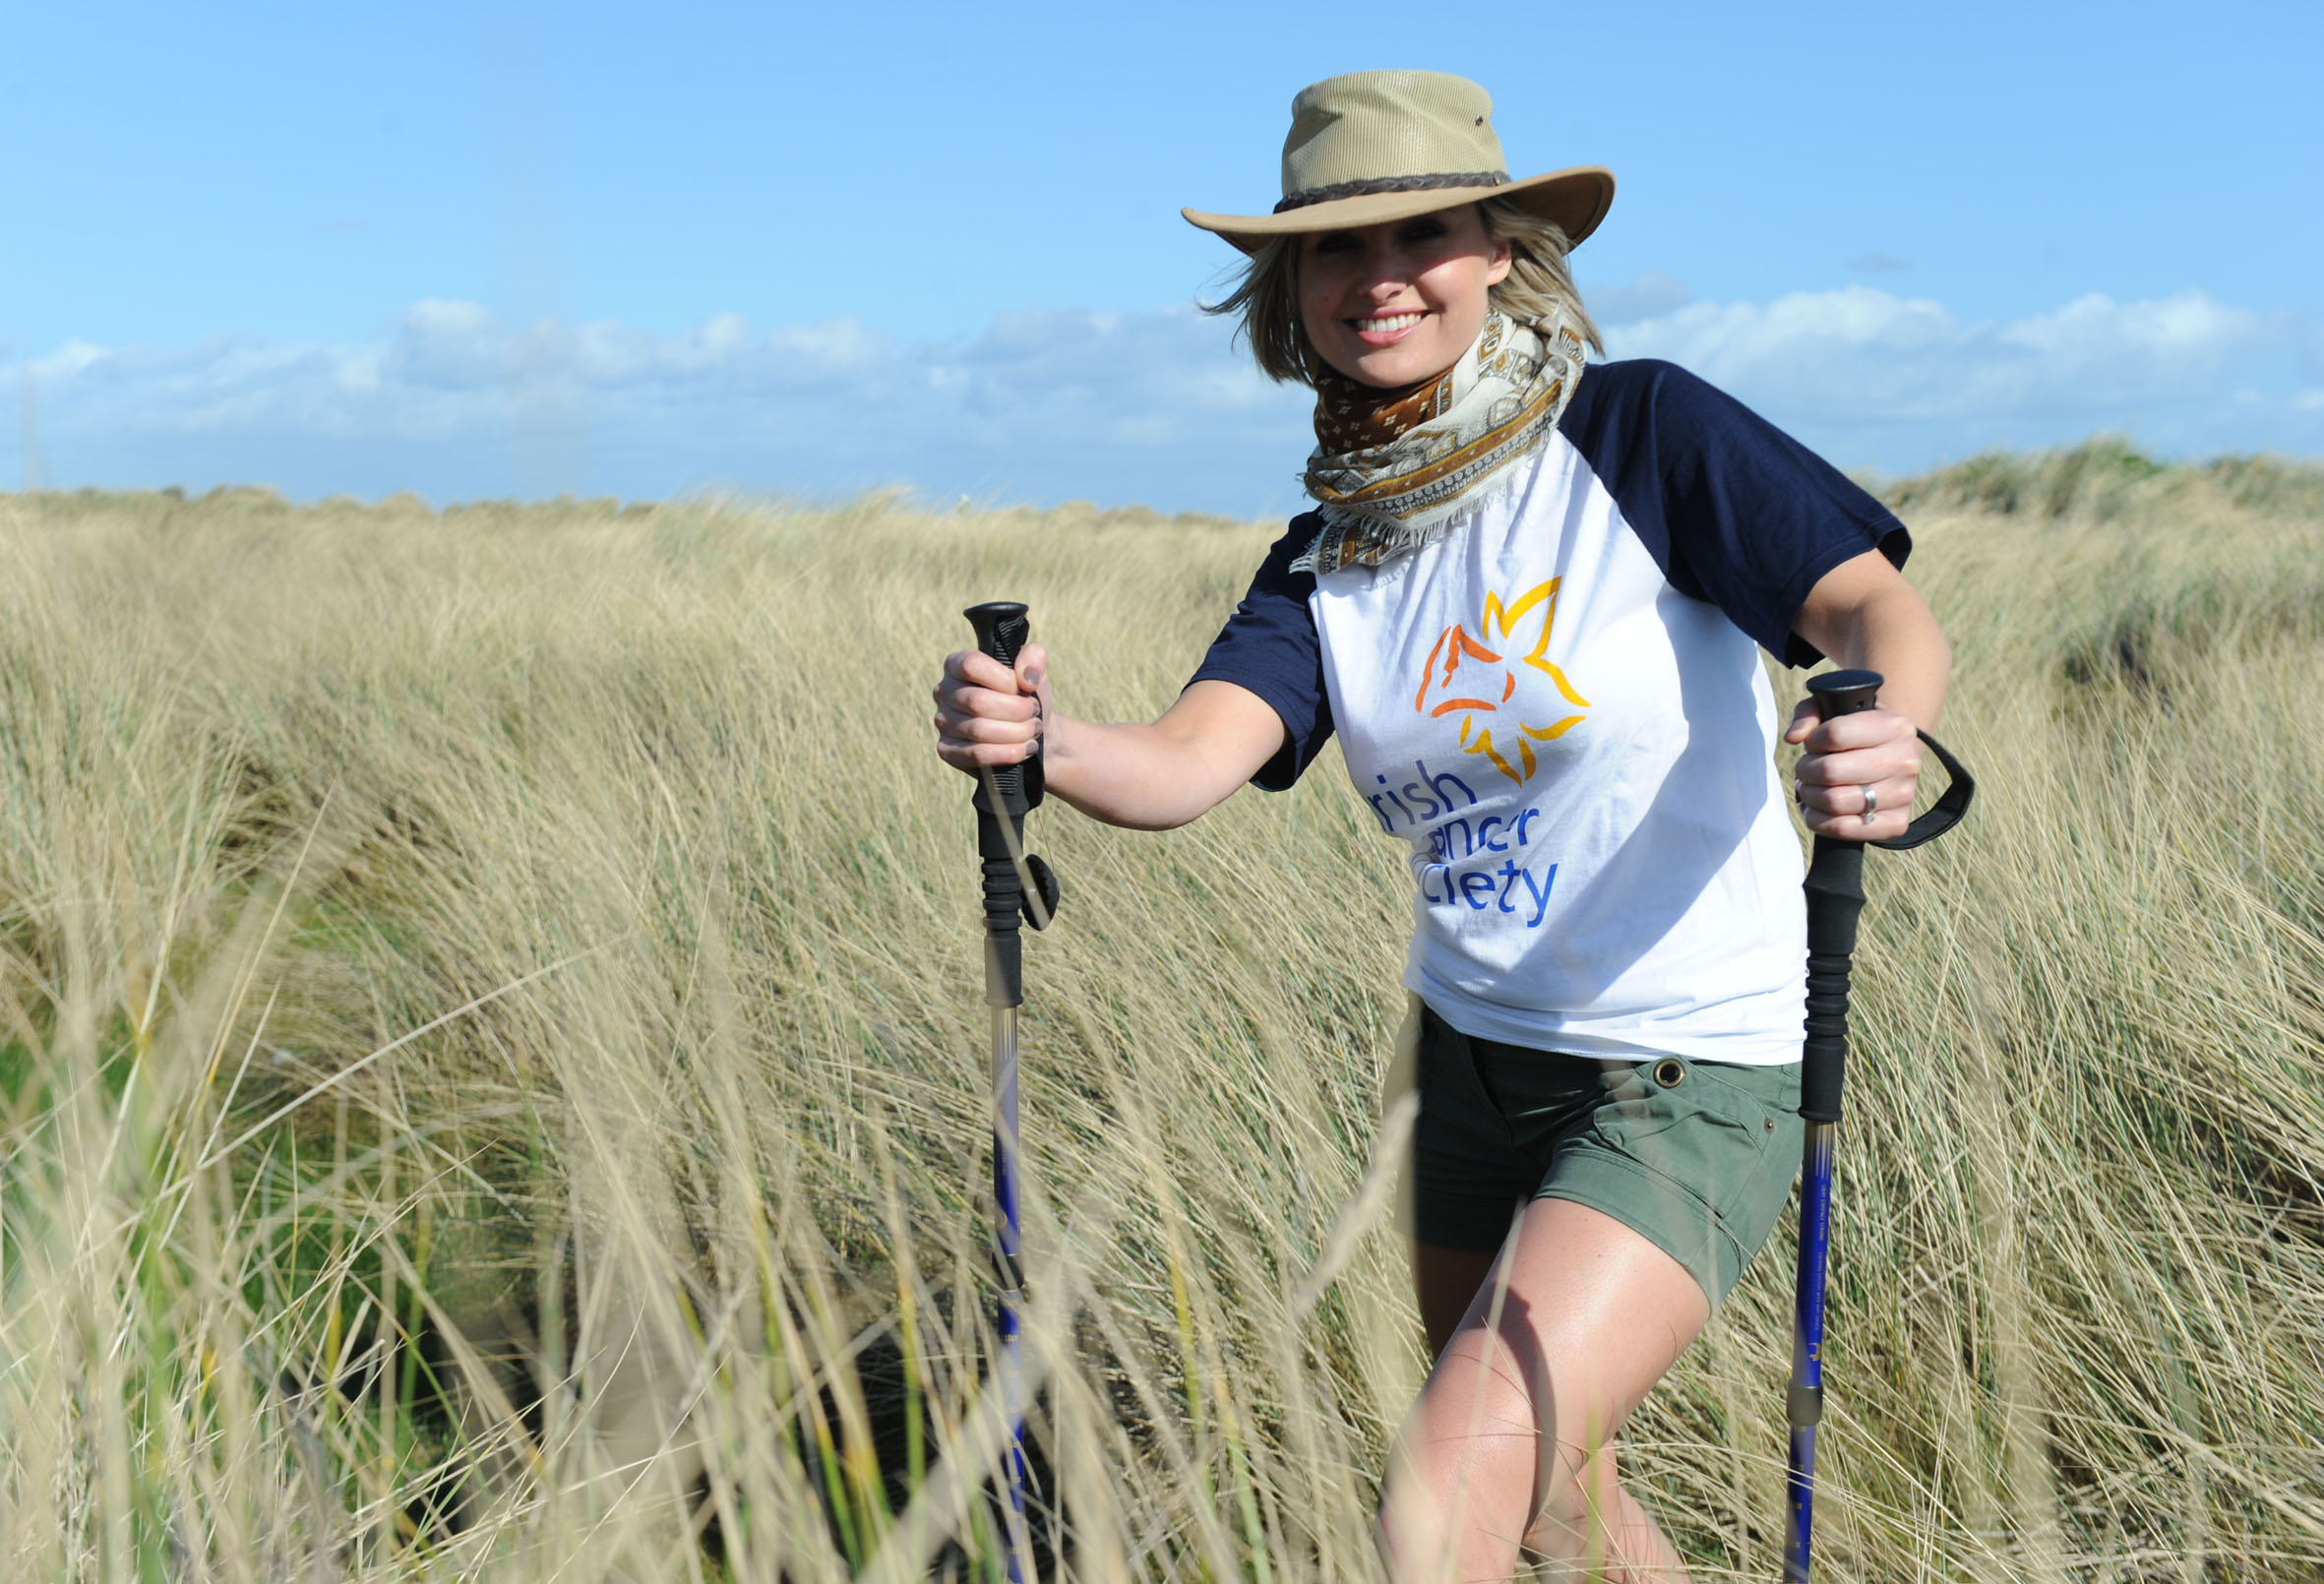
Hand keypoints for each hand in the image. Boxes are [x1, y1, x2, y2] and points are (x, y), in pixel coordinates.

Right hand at [933, 641, 1051, 774]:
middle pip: (977, 701)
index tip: (1026, 688)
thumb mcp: (1035, 672)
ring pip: (978, 730)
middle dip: (1016, 710)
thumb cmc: (1027, 697)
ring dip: (1016, 733)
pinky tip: (1024, 749)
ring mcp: (942, 722)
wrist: (1032, 733)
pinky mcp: (947, 750)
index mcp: (957, 664)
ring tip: (1033, 731)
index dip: (1004, 679)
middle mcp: (943, 691)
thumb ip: (1034, 658)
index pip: (971, 665)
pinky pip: (977, 753)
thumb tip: (1026, 677)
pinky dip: (1007, 753)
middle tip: (1034, 714)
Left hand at [1783, 699, 1919, 841]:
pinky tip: (1816, 809)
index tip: (1812, 743)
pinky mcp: (1896, 823)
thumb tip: (1794, 737)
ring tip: (1809, 788)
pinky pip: (1843, 828)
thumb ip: (1809, 714)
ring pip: (1834, 801)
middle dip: (1805, 771)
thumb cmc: (1856, 732)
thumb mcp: (1834, 709)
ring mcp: (1903, 795)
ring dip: (1809, 796)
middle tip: (1805, 769)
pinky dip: (1818, 821)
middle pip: (1831, 771)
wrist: (1890, 760)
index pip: (1836, 734)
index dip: (1813, 740)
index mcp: (1895, 727)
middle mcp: (1904, 761)